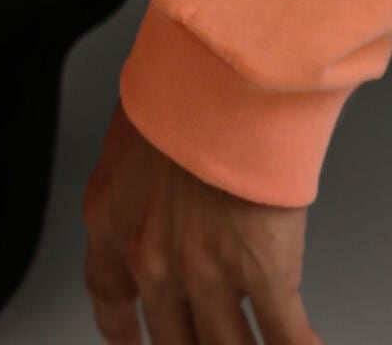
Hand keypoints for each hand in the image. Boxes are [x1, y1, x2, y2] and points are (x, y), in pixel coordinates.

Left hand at [81, 98, 323, 344]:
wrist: (217, 74)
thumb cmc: (178, 81)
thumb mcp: (135, 130)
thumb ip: (144, 175)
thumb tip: (167, 184)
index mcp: (112, 217)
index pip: (107, 294)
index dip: (122, 329)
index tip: (132, 340)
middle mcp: (150, 257)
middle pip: (171, 339)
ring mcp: (206, 272)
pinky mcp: (262, 272)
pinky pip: (284, 336)